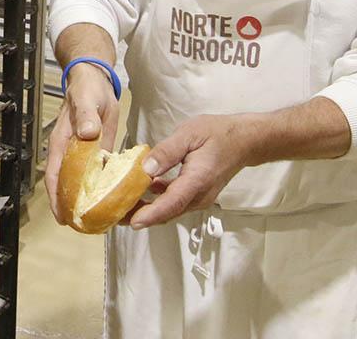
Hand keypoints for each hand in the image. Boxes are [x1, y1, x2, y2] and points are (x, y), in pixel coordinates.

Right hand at [44, 64, 120, 224]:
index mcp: (63, 142)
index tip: (62, 217)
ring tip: (95, 222)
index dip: (56, 198)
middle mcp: (70, 152)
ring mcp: (82, 154)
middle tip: (80, 228)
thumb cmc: (87, 89)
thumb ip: (86, 116)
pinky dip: (100, 187)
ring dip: (85, 200)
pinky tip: (110, 200)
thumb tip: (87, 134)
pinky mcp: (96, 151)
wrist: (95, 80)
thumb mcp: (86, 99)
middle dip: (70, 207)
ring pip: (80, 182)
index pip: (55, 175)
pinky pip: (96, 173)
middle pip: (65, 185)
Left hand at [126, 114, 260, 228]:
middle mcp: (199, 195)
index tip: (132, 222)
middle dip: (139, 216)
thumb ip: (167, 151)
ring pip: (168, 210)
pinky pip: (173, 203)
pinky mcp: (196, 195)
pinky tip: (139, 192)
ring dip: (145, 210)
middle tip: (113, 215)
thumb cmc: (217, 134)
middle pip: (166, 212)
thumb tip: (145, 168)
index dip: (151, 214)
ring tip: (119, 206)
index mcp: (197, 180)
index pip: (171, 203)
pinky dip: (155, 201)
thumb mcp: (189, 134)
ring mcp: (199, 198)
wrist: (244, 141)